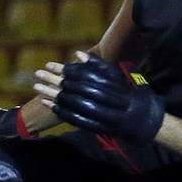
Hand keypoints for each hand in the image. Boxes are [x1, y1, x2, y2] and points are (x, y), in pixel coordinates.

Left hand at [35, 52, 164, 143]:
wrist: (144, 122)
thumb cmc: (129, 94)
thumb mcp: (117, 77)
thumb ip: (98, 66)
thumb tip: (77, 53)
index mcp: (115, 87)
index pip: (86, 77)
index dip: (67, 71)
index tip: (51, 64)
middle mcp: (109, 102)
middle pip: (76, 90)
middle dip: (56, 81)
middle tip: (38, 73)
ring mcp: (103, 117)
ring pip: (74, 105)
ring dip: (53, 96)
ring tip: (37, 87)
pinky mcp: (98, 128)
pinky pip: (75, 119)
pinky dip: (60, 111)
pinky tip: (48, 104)